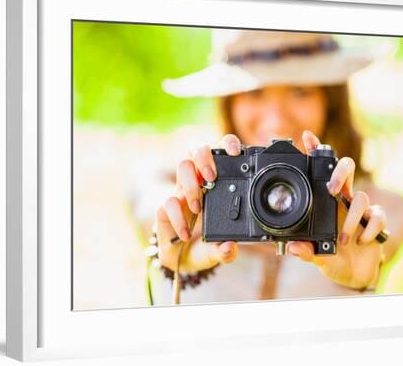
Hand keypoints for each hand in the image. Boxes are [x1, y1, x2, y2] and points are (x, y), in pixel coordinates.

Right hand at [154, 135, 241, 272]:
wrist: (178, 258)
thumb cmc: (202, 245)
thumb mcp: (216, 251)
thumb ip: (225, 251)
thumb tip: (229, 248)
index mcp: (218, 185)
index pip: (223, 153)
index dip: (228, 145)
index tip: (236, 153)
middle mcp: (199, 182)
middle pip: (199, 148)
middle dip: (205, 156)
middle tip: (212, 177)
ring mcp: (182, 191)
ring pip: (183, 165)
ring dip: (191, 183)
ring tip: (197, 206)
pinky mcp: (166, 206)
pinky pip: (168, 201)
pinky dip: (178, 218)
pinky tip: (185, 233)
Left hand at [287, 130, 386, 289]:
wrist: (354, 275)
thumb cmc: (331, 257)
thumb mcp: (315, 256)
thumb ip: (305, 251)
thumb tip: (293, 248)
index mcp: (325, 202)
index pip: (321, 171)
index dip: (316, 152)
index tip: (306, 136)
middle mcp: (343, 200)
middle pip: (347, 169)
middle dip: (341, 173)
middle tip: (332, 189)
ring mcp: (360, 209)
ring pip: (362, 197)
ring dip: (351, 220)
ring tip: (343, 240)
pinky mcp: (376, 221)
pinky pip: (378, 216)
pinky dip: (370, 228)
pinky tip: (362, 240)